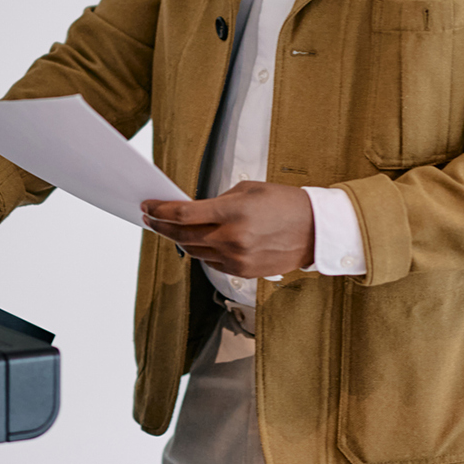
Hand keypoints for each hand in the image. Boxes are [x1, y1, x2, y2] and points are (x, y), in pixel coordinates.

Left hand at [141, 181, 313, 278]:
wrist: (315, 230)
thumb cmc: (285, 204)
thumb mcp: (249, 190)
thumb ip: (217, 201)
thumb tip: (193, 210)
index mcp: (233, 213)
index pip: (183, 214)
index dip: (160, 210)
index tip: (148, 206)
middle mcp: (232, 239)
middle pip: (182, 235)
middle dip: (161, 225)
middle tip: (150, 216)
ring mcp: (236, 259)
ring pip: (193, 251)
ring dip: (178, 239)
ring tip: (169, 228)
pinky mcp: (242, 273)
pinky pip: (211, 263)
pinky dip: (201, 251)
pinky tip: (198, 241)